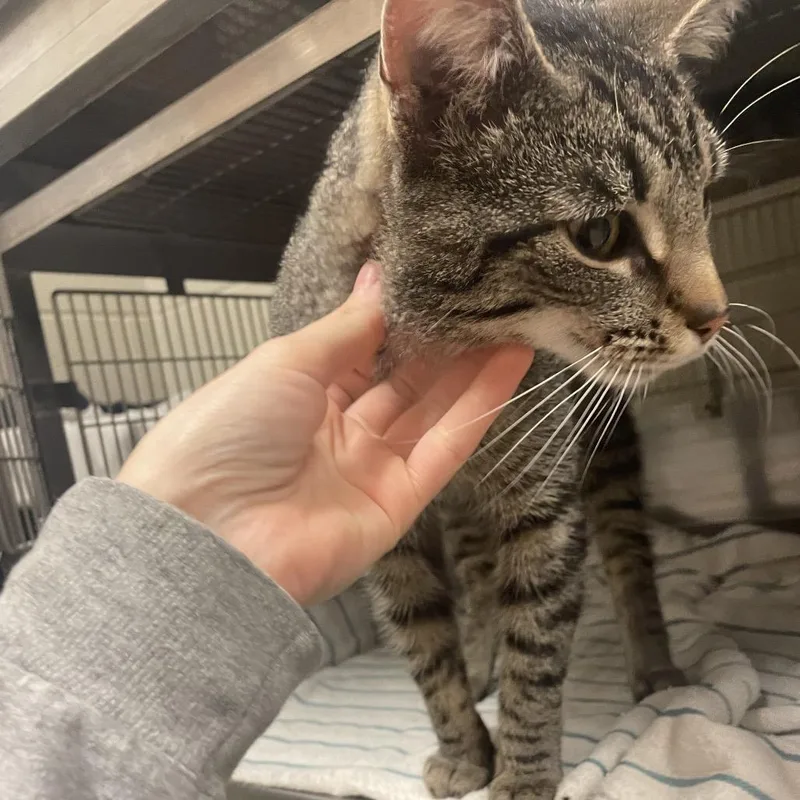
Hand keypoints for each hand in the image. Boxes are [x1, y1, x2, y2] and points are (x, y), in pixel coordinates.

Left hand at [119, 262, 532, 604]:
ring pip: (432, 412)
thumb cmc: (229, 430)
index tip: (442, 280)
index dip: (403, 319)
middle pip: (405, 382)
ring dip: (474, 369)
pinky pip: (444, 449)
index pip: (366, 351)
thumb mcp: (287, 362)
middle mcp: (339, 432)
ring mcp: (370, 471)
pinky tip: (510, 363)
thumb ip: (347, 328)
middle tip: (490, 298)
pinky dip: (479, 407)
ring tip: (514, 320)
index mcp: (302, 395)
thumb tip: (377, 278)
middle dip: (446, 342)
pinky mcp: (398, 505)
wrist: (208, 535)